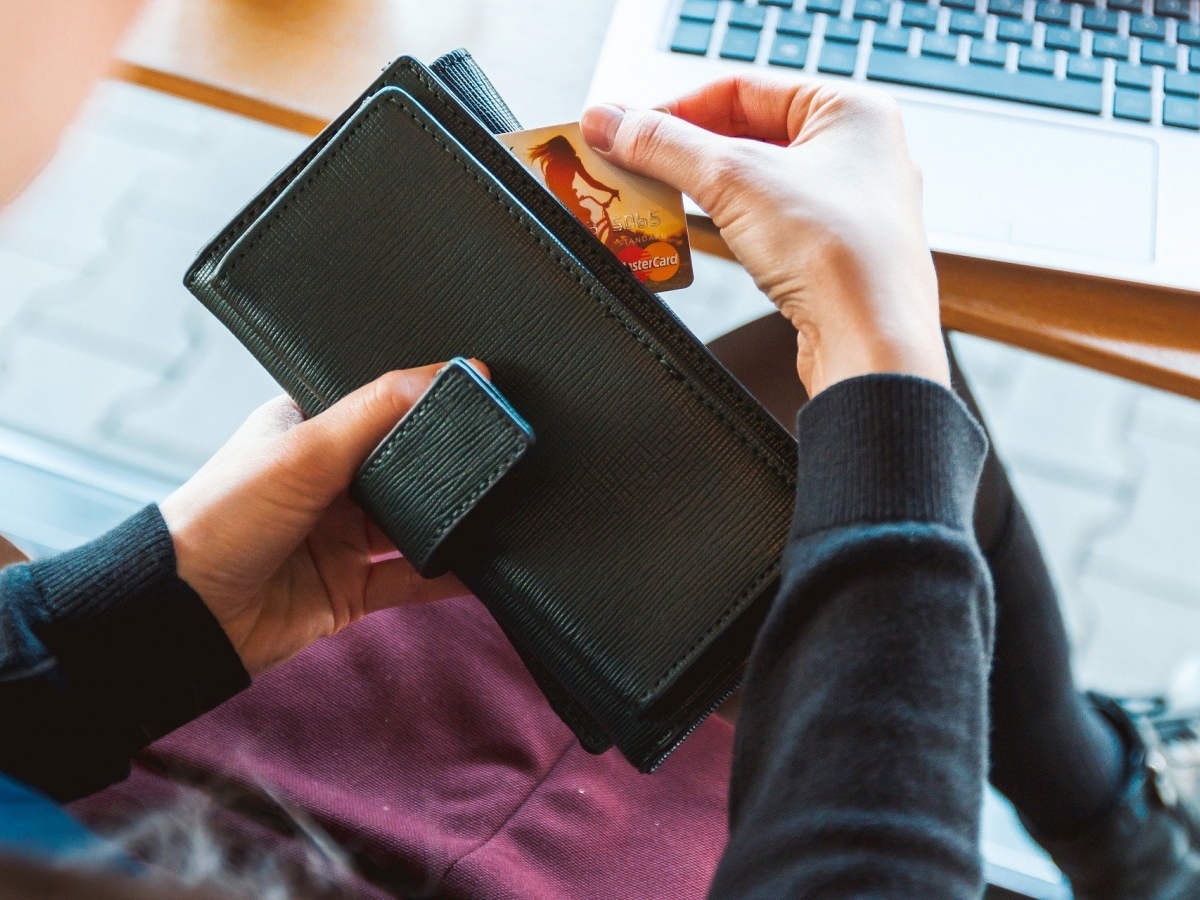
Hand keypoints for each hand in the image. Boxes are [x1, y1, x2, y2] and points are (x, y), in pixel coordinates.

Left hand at [160, 364, 472, 674]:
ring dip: (450, 521)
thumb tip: (447, 372)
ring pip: (415, 525)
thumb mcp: (304, 448)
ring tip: (499, 507)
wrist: (184, 612)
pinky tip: (483, 565)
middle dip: (445, 465)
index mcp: (307, 432)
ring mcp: (340, 538)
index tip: (478, 393)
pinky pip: (412, 580)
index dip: (425, 401)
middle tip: (499, 453)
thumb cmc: (219, 517)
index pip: (380, 407)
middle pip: (405, 468)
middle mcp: (327, 482)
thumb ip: (377, 411)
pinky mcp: (350, 589)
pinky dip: (448, 576)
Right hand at [581, 76, 948, 396]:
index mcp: (851, 110)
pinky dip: (730, 223)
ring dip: (704, 189)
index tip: (627, 128)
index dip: (676, 108)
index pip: (742, 88)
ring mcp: (849, 205)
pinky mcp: (834, 252)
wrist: (872, 344)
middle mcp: (858, 152)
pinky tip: (703, 235)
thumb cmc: (842, 256)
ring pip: (757, 180)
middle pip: (747, 133)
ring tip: (657, 198)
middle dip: (685, 152)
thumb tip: (611, 121)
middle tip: (633, 164)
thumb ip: (663, 145)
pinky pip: (769, 221)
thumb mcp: (733, 180)